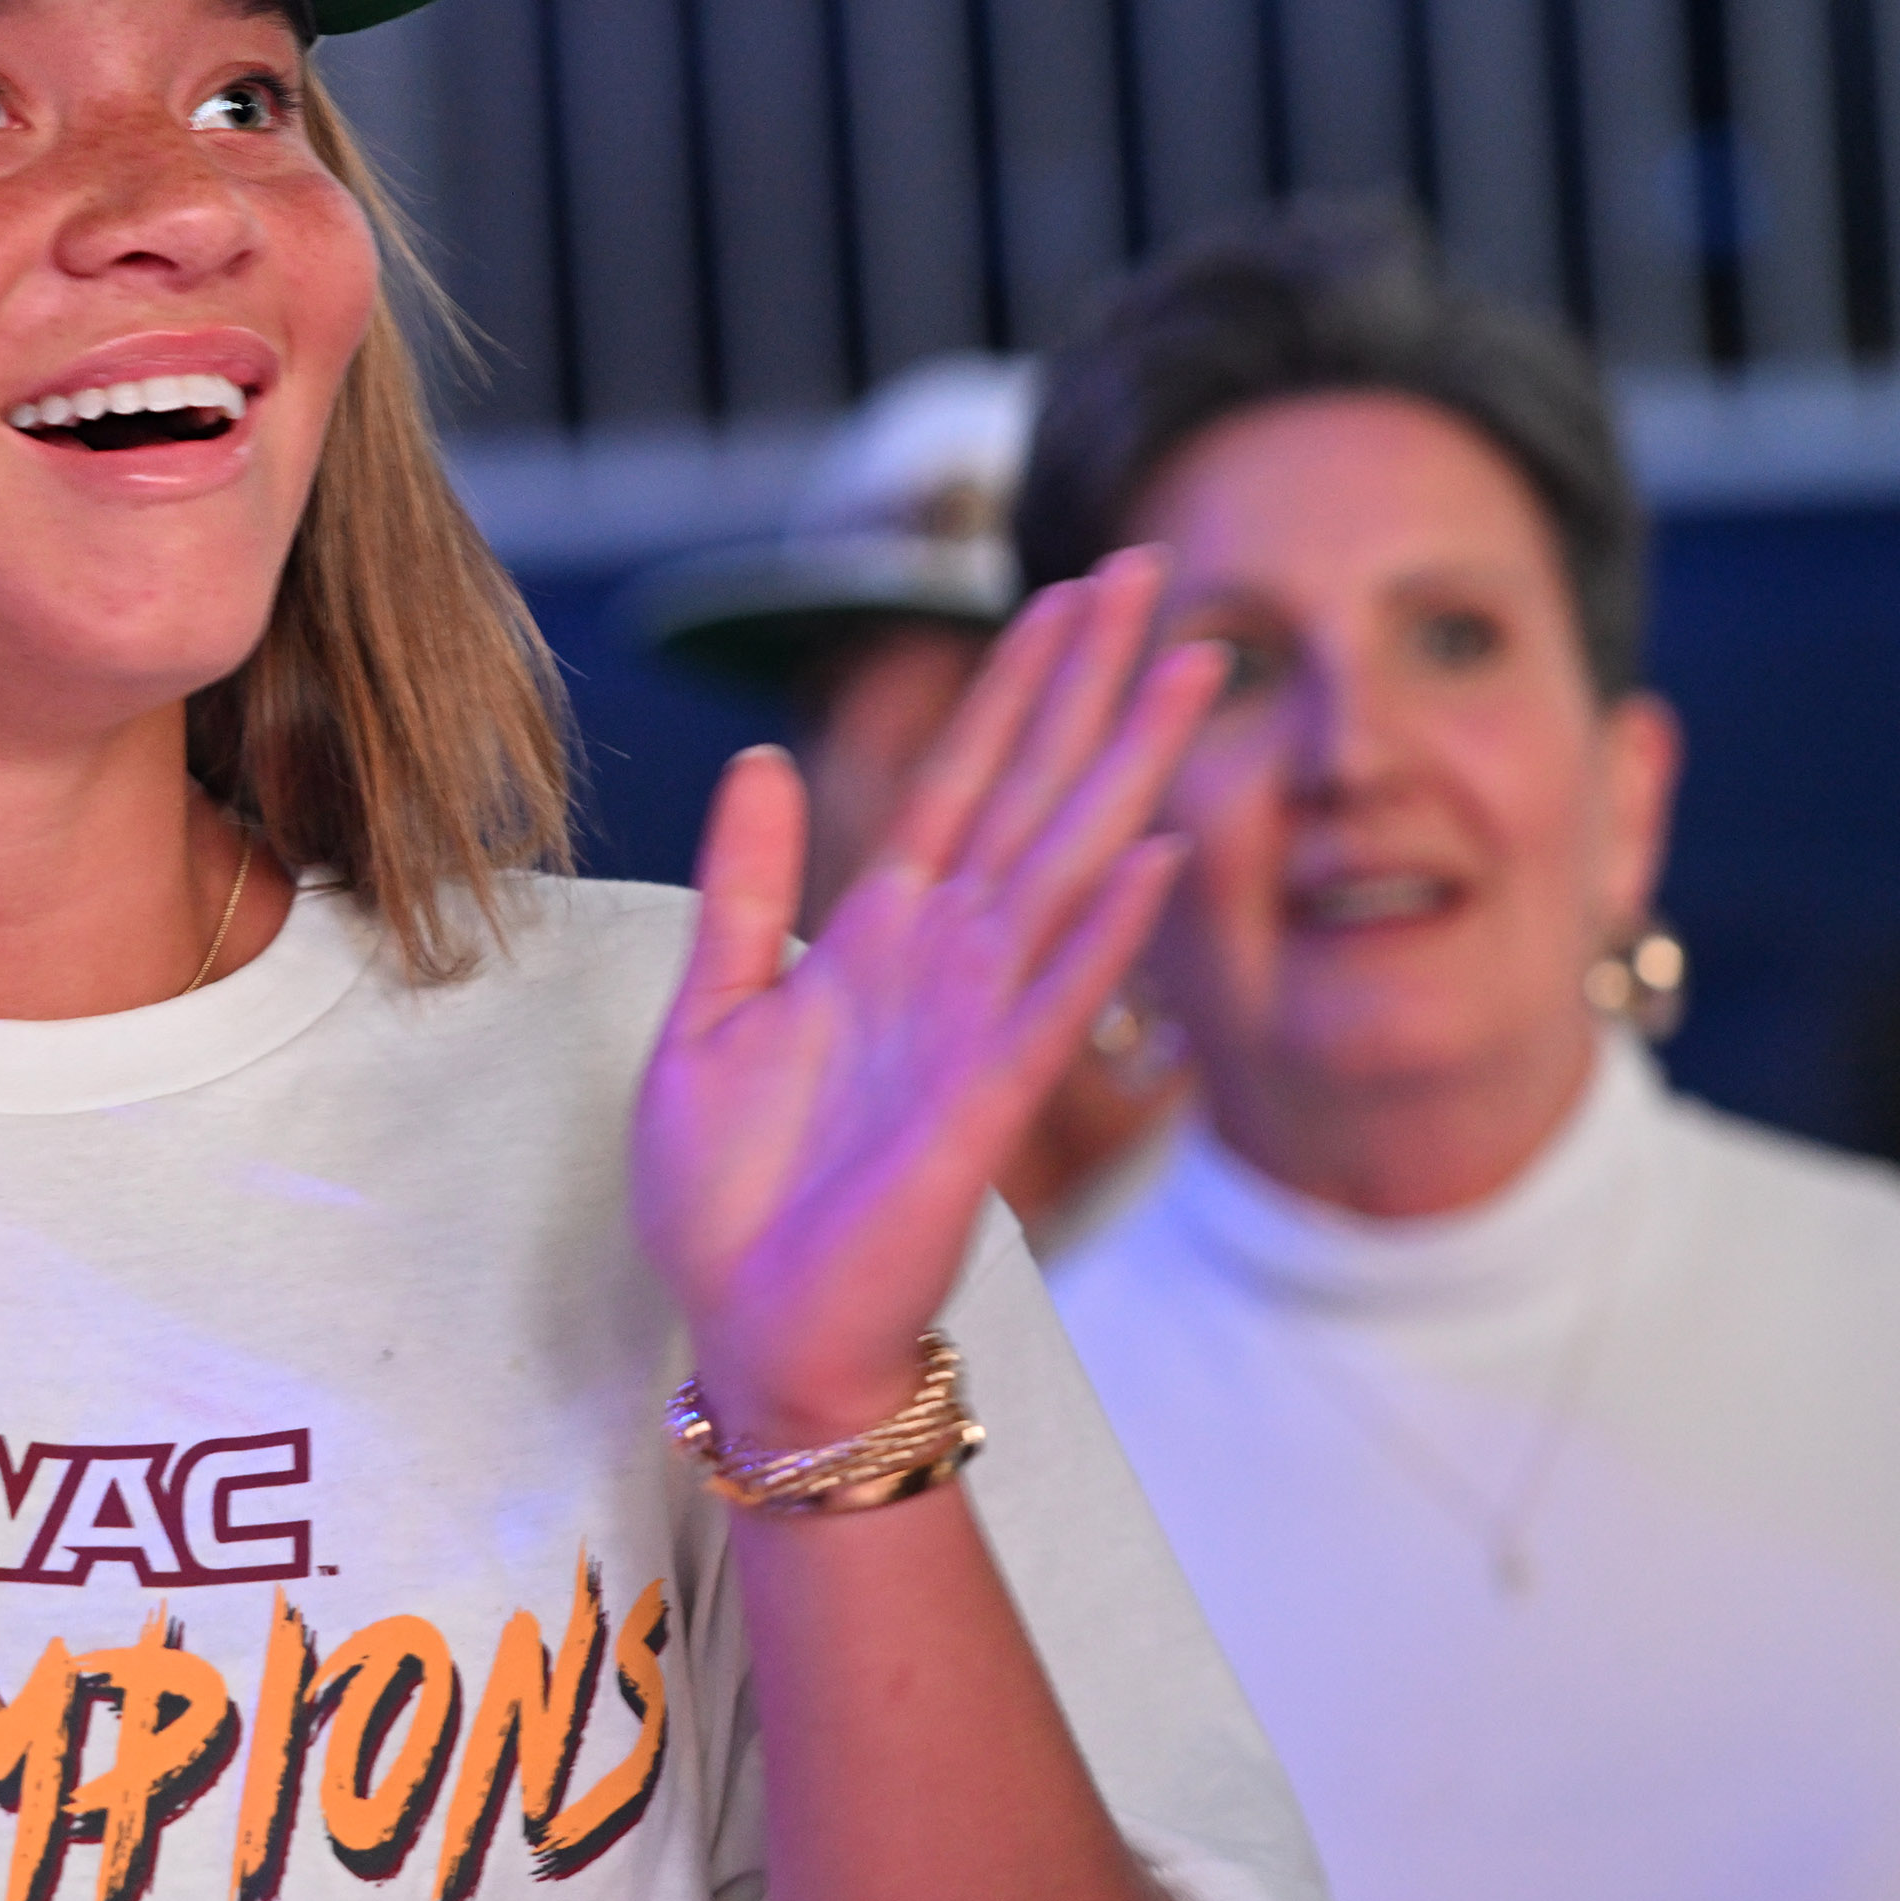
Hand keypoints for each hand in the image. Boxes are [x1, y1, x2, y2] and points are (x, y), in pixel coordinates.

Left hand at [633, 551, 1223, 1446]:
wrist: (747, 1331)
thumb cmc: (732, 1194)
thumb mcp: (709, 1011)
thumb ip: (744, 888)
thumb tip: (757, 758)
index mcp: (881, 936)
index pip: (963, 778)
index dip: (1014, 684)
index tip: (1065, 591)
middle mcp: (947, 964)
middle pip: (1038, 791)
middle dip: (1093, 682)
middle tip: (1152, 568)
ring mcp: (977, 1029)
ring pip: (1068, 868)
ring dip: (1127, 766)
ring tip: (1190, 666)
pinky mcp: (983, 1112)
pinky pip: (1053, 1005)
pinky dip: (1103, 932)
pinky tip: (1149, 851)